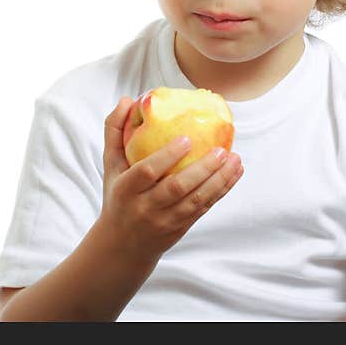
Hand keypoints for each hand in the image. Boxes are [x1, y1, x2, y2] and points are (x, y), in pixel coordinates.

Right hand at [99, 96, 244, 264]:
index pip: (147, 172)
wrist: (123, 244)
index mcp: (126, 189)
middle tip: (222, 149)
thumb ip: (115, 131)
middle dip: (202, 169)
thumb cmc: (117, 195)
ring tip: (235, 159)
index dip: (167, 156)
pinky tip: (235, 172)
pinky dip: (222, 190)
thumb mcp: (110, 166)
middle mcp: (145, 207)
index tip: (186, 139)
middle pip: (177, 187)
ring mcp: (165, 220)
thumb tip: (127, 100)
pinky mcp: (181, 227)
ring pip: (196, 200)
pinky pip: (205, 207)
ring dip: (219, 180)